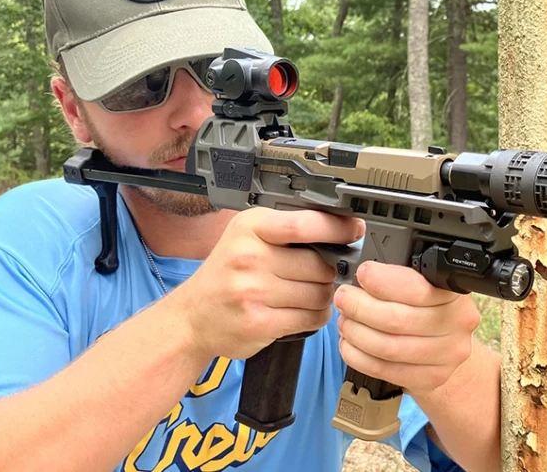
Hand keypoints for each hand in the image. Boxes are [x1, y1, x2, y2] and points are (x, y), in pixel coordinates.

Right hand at [166, 207, 363, 361]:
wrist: (191, 318)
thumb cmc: (225, 275)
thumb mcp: (245, 237)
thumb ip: (285, 230)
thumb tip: (339, 228)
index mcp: (249, 228)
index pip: (305, 224)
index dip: (337, 228)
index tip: (355, 230)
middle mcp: (250, 257)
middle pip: (319, 264)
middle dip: (330, 271)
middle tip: (322, 273)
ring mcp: (254, 291)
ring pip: (320, 293)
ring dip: (324, 296)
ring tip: (310, 294)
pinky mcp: (260, 322)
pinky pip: (311, 318)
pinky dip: (316, 316)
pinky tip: (304, 311)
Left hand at [333, 261, 481, 397]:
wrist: (449, 345)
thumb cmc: (429, 308)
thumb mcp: (424, 284)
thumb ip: (399, 278)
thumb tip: (361, 275)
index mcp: (453, 292)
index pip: (416, 287)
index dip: (381, 281)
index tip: (362, 274)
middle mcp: (458, 322)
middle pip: (396, 319)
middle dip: (359, 307)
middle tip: (344, 299)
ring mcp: (448, 354)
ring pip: (388, 347)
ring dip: (356, 333)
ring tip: (345, 322)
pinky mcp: (433, 378)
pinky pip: (385, 370)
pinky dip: (358, 357)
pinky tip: (350, 344)